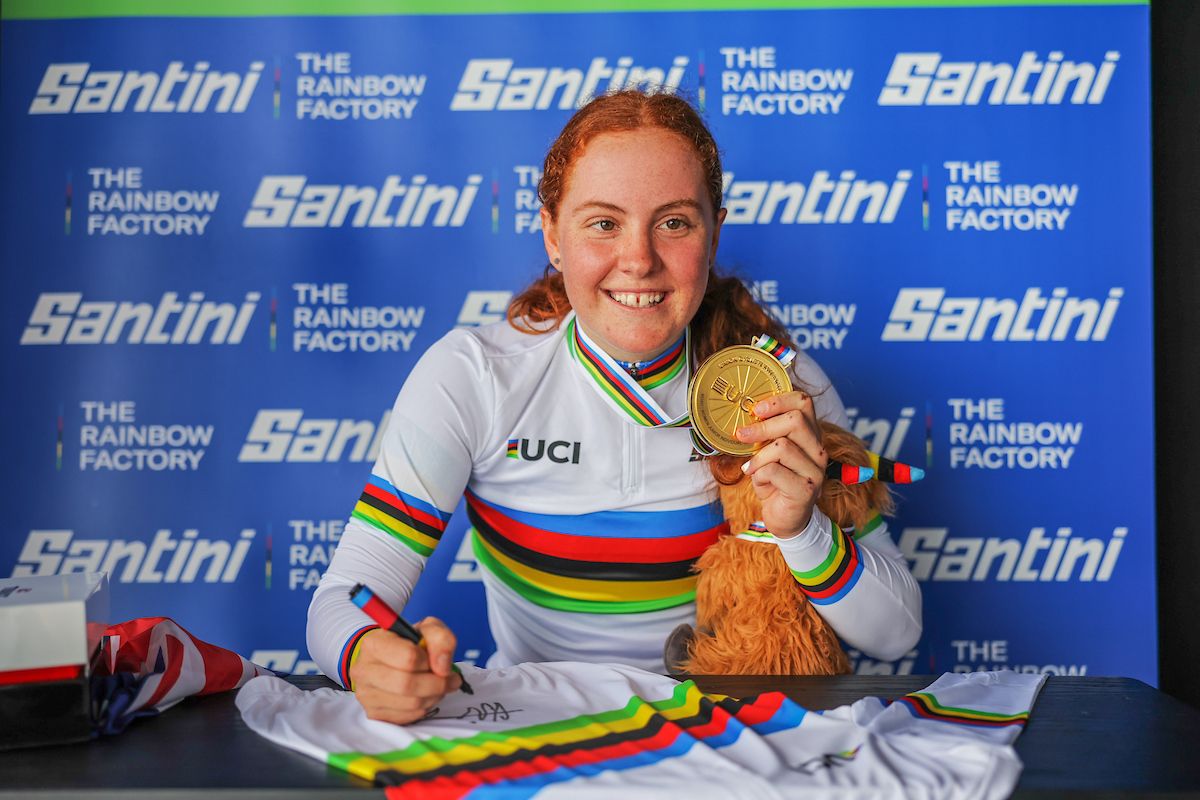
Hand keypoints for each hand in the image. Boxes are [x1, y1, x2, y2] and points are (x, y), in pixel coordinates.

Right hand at [348, 616, 462, 724]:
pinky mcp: (373, 713)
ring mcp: (366, 694)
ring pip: (410, 704)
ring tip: (438, 686)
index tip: (437, 660)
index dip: (430, 661)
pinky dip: (424, 708)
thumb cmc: (407, 643)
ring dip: (434, 696)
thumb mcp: (427, 629)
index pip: (409, 658)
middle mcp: (363, 670)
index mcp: (373, 643)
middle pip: (408, 684)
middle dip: (437, 684)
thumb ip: (441, 639)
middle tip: (449, 679)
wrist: (388, 658)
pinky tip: (425, 695)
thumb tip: (443, 667)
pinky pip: (408, 717)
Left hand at [735, 391, 826, 538]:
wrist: (786, 519)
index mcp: (810, 435)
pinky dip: (758, 473)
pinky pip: (774, 470)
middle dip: (763, 426)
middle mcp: (818, 449)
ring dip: (758, 456)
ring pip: (782, 446)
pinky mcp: (806, 490)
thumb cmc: (775, 482)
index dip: (779, 400)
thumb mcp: (768, 454)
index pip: (804, 402)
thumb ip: (764, 436)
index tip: (756, 409)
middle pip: (795, 420)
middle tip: (741, 434)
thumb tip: (743, 418)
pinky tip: (757, 480)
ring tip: (750, 467)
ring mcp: (815, 470)